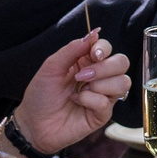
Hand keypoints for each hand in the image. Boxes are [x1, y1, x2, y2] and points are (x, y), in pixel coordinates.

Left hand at [14, 30, 130, 154]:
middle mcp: (99, 77)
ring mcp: (102, 96)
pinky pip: (107, 102)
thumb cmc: (40, 95)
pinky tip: (77, 102)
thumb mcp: (51, 67)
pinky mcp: (102, 114)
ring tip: (80, 90)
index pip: (108, 48)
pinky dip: (90, 100)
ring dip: (100, 84)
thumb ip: (72, 49)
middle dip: (105, 67)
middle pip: (122, 63)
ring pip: (123, 82)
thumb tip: (94, 33)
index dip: (104, 48)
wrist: (33, 124)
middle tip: (82, 76)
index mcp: (86, 62)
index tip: (93, 54)